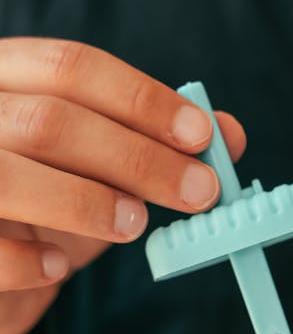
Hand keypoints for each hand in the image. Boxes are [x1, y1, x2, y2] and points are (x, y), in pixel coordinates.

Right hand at [0, 37, 245, 333]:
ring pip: (9, 177)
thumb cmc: (46, 207)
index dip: (142, 100)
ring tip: (135, 224)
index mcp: (5, 78)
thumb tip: (229, 135)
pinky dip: (29, 261)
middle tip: (198, 193)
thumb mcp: (102, 171)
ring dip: (85, 201)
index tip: (202, 135)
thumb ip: (156, 146)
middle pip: (49, 122)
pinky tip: (60, 266)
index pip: (70, 67)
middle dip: (136, 158)